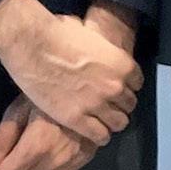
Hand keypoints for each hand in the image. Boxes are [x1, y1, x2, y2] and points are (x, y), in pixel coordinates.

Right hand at [0, 0, 142, 146]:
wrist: (33, 44)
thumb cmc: (59, 33)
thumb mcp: (93, 36)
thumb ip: (102, 48)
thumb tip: (97, 45)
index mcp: (123, 65)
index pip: (137, 84)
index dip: (125, 87)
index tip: (116, 89)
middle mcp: (116, 86)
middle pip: (129, 105)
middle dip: (119, 105)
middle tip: (107, 106)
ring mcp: (97, 104)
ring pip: (118, 123)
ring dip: (111, 122)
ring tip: (102, 122)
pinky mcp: (77, 118)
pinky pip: (98, 135)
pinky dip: (98, 136)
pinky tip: (93, 133)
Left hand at [0, 95, 98, 169]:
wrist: (88, 85)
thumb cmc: (46, 92)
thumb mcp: (18, 111)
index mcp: (38, 146)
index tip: (4, 150)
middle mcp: (57, 159)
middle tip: (17, 146)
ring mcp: (74, 160)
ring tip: (34, 147)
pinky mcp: (86, 158)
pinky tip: (50, 150)